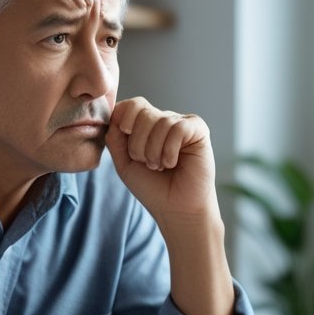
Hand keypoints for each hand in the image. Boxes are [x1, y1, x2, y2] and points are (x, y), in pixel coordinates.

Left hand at [106, 97, 218, 225]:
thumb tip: (115, 115)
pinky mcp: (198, 130)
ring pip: (159, 121)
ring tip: (160, 167)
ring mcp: (182, 123)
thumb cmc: (152, 188)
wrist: (176, 210)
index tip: (125, 139)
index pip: (130, 105)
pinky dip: (169, 151)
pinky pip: (178, 128)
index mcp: (146, 125)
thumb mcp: (124, 163)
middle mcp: (164, 120)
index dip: (122, 119)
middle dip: (137, 143)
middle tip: (147, 163)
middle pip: (141, 110)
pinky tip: (173, 163)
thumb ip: (115, 138)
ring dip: (154, 151)